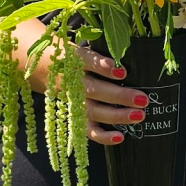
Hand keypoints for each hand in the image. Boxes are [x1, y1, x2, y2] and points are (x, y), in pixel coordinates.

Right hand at [15, 26, 146, 144]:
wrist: (43, 68)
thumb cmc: (74, 57)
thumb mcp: (82, 48)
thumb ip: (101, 53)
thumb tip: (133, 60)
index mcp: (73, 59)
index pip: (86, 61)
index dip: (103, 67)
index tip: (122, 72)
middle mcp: (71, 81)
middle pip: (93, 90)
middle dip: (119, 96)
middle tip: (142, 99)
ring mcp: (72, 101)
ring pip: (92, 111)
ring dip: (116, 116)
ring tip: (139, 115)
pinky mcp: (73, 117)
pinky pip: (87, 130)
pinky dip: (103, 136)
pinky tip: (120, 137)